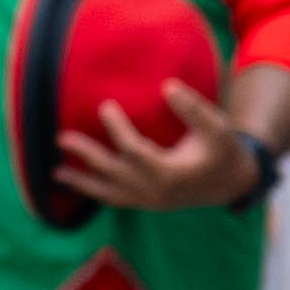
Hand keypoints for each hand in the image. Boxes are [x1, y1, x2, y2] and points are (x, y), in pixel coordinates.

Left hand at [57, 79, 266, 214]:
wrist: (234, 182)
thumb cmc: (224, 151)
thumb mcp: (217, 128)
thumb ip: (194, 109)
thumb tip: (168, 87)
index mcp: (171, 174)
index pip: (134, 151)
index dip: (117, 128)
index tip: (105, 105)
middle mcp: (155, 192)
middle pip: (113, 174)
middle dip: (86, 156)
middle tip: (61, 138)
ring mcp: (150, 201)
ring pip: (109, 194)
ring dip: (82, 183)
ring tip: (56, 174)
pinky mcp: (148, 203)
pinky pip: (116, 199)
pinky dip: (96, 192)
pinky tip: (77, 183)